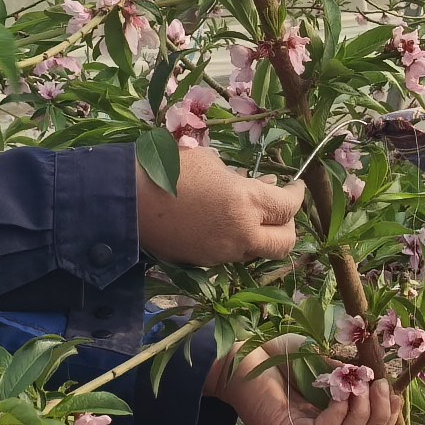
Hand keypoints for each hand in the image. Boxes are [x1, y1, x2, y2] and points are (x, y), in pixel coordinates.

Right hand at [132, 151, 306, 264]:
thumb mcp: (210, 162)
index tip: (294, 187)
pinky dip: (238, 242)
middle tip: (279, 209)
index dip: (297, 196)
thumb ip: (240, 178)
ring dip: (262, 236)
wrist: (127, 201)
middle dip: (288, 225)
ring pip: (259, 252)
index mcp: (246, 202)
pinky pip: (233, 255)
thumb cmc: (168, 171)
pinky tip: (225, 224)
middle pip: (285, 242)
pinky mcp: (205, 262)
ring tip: (251, 216)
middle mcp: (241, 233)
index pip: (289, 207)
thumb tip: (258, 185)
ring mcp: (223, 252)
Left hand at [214, 352, 402, 424]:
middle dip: (378, 417)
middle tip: (382, 386)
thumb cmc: (275, 357)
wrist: (237, 355)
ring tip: (365, 387)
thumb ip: (345, 376)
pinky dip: (338, 416)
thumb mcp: (320, 365)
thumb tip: (374, 379)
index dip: (384, 418)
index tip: (395, 393)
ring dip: (362, 415)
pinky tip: (342, 395)